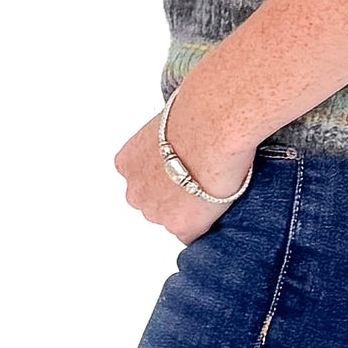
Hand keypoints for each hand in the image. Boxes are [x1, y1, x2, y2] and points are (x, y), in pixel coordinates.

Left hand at [114, 72, 256, 243]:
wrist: (213, 127)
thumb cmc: (195, 114)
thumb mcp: (166, 121)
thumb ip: (165, 140)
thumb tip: (181, 136)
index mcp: (127, 164)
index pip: (144, 178)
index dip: (168, 172)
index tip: (185, 163)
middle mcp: (136, 192)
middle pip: (155, 201)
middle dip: (175, 193)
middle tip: (201, 174)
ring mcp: (157, 214)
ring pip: (175, 218)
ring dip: (191, 208)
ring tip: (215, 184)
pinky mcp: (182, 228)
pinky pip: (196, 233)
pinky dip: (207, 222)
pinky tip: (220, 199)